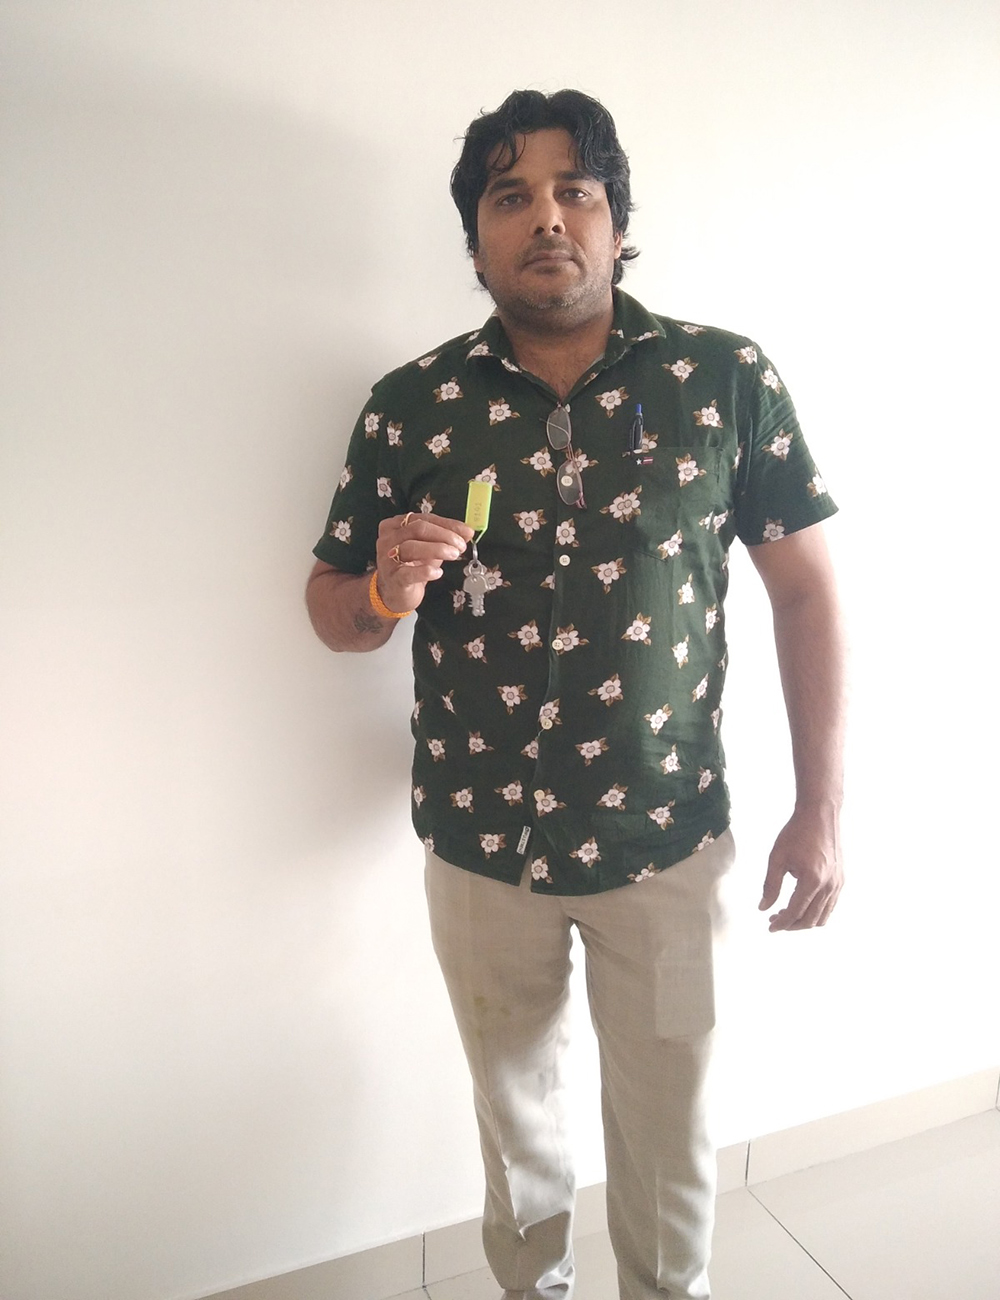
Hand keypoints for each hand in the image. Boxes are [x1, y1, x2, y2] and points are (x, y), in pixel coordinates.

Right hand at [376, 512, 472, 613]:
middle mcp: (389, 539)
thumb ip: (445, 538)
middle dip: (444, 535)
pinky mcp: (393, 579)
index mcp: (396, 525)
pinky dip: (425, 571)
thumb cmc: (410, 567)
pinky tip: (438, 572)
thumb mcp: (429, 549)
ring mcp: (387, 559)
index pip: (424, 518)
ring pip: (410, 547)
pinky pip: (407, 573)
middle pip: (417, 528)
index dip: (447, 524)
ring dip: (437, 549)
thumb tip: (467, 532)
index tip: (466, 531)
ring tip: (454, 555)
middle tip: (460, 545)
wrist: (395, 593)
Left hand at [759, 808, 842, 931]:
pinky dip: (816, 912)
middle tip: (775, 921)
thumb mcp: (776, 858)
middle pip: (810, 919)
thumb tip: (763, 907)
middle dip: (791, 925)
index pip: (795, 912)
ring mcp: (838, 884)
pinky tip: (801, 905)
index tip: (770, 926)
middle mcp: (829, 885)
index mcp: (812, 880)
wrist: (819, 815)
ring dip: (804, 921)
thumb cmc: (796, 833)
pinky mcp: (841, 880)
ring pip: (823, 917)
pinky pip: (830, 906)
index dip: (782, 923)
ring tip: (787, 915)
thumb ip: (770, 885)